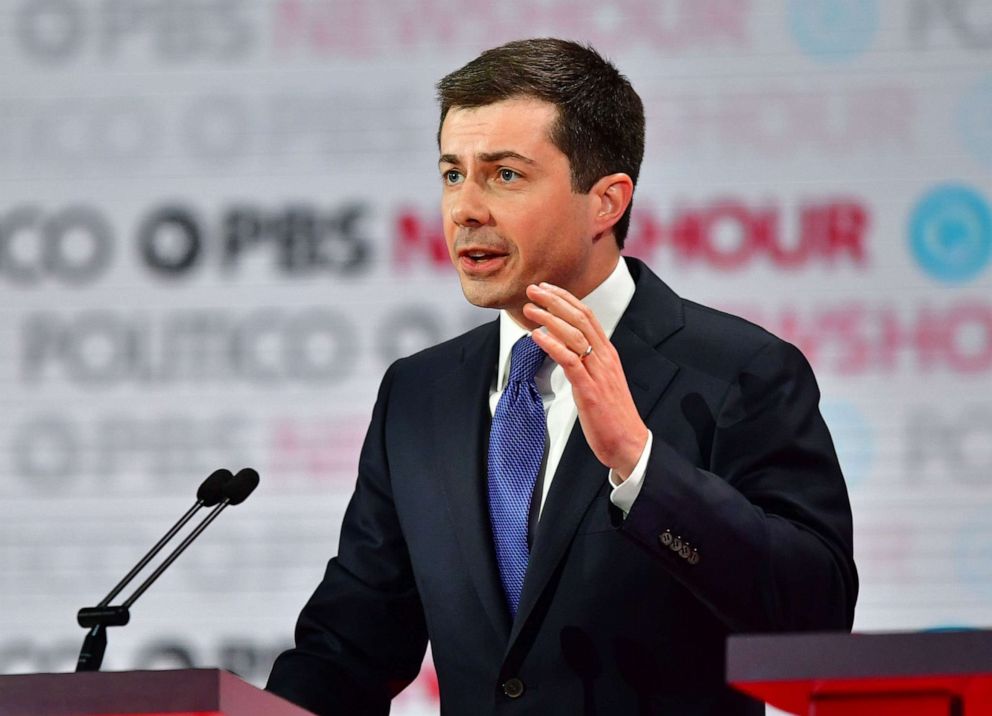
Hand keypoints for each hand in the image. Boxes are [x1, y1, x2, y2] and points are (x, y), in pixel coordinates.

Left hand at [523, 282, 647, 479]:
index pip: (588, 315)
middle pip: (580, 318)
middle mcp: (605, 358)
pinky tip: (536, 336)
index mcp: (608, 354)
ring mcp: (598, 373)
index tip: (547, 288)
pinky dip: (552, 344)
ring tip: (529, 308)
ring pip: (574, 334)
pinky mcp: (590, 390)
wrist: (629, 444)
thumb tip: (565, 350)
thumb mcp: (601, 381)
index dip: (566, 298)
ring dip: (549, 318)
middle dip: (554, 300)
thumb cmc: (612, 416)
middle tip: (533, 288)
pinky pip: (570, 360)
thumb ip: (586, 363)